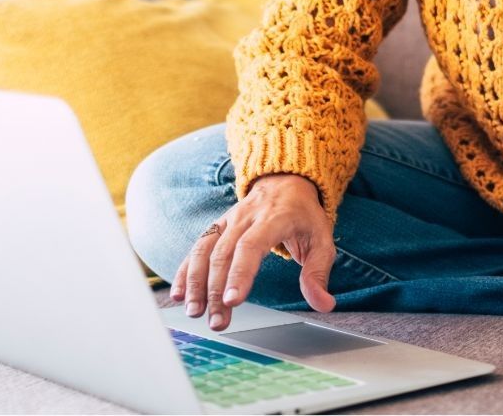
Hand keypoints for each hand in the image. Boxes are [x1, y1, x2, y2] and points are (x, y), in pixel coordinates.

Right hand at [171, 173, 336, 330]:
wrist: (286, 181)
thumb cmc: (304, 216)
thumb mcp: (322, 240)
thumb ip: (318, 273)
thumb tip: (323, 304)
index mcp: (274, 218)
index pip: (252, 246)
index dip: (240, 273)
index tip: (233, 301)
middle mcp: (246, 217)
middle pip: (224, 254)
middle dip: (217, 290)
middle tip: (217, 322)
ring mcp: (228, 220)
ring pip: (205, 250)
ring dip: (196, 282)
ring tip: (194, 312)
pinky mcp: (217, 226)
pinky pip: (197, 247)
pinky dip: (185, 270)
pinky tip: (179, 294)